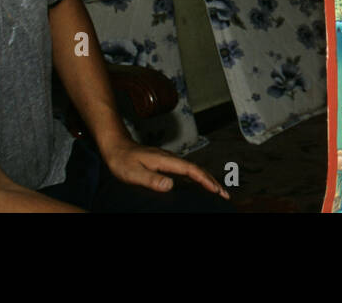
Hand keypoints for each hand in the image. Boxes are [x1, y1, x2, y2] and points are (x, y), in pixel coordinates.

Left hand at [101, 136, 229, 199]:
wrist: (116, 146)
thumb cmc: (122, 160)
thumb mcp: (133, 173)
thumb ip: (151, 179)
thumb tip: (170, 185)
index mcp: (166, 161)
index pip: (191, 170)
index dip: (204, 180)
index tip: (216, 190)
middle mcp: (171, 159)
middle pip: (197, 170)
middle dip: (212, 181)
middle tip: (225, 194)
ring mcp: (169, 161)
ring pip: (193, 170)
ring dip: (206, 180)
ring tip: (218, 191)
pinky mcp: (166, 164)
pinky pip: (186, 172)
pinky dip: (197, 178)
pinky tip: (198, 185)